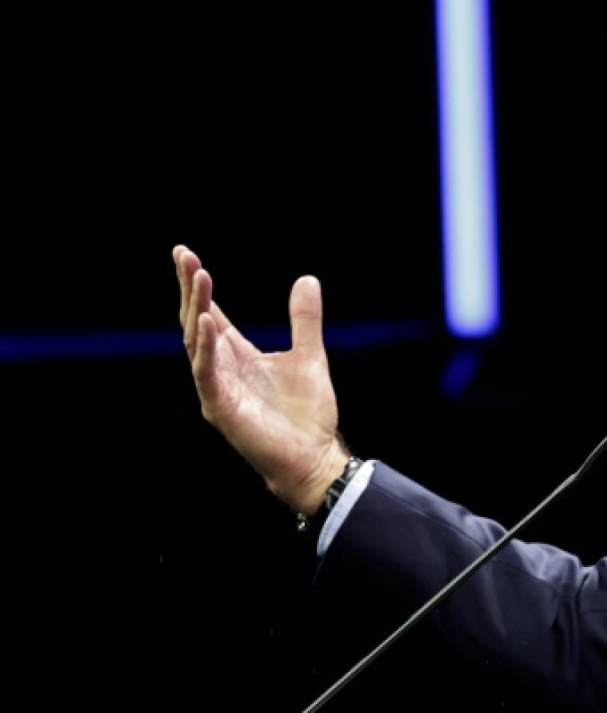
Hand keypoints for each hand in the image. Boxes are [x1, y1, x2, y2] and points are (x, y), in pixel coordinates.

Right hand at [173, 245, 349, 514]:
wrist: (315, 458)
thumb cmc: (307, 414)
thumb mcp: (309, 355)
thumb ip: (304, 320)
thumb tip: (307, 279)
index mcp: (237, 355)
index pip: (210, 313)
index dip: (198, 286)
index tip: (186, 254)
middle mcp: (220, 369)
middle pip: (196, 321)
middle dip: (190, 288)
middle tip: (184, 255)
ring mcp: (217, 388)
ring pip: (197, 341)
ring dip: (197, 308)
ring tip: (199, 275)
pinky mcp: (221, 407)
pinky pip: (207, 372)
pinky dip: (206, 346)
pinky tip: (207, 320)